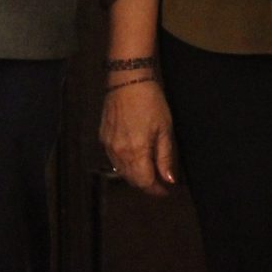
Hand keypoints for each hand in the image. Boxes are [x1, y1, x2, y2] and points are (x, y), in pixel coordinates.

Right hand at [100, 79, 177, 194]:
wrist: (128, 80)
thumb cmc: (151, 102)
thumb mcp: (165, 129)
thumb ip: (165, 157)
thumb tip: (169, 180)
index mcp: (136, 152)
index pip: (145, 182)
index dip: (156, 190)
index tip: (166, 191)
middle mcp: (119, 153)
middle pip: (132, 179)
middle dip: (147, 184)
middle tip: (161, 182)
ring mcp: (108, 146)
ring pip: (122, 171)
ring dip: (136, 176)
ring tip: (150, 172)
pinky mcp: (103, 138)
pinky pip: (114, 160)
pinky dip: (125, 165)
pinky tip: (135, 159)